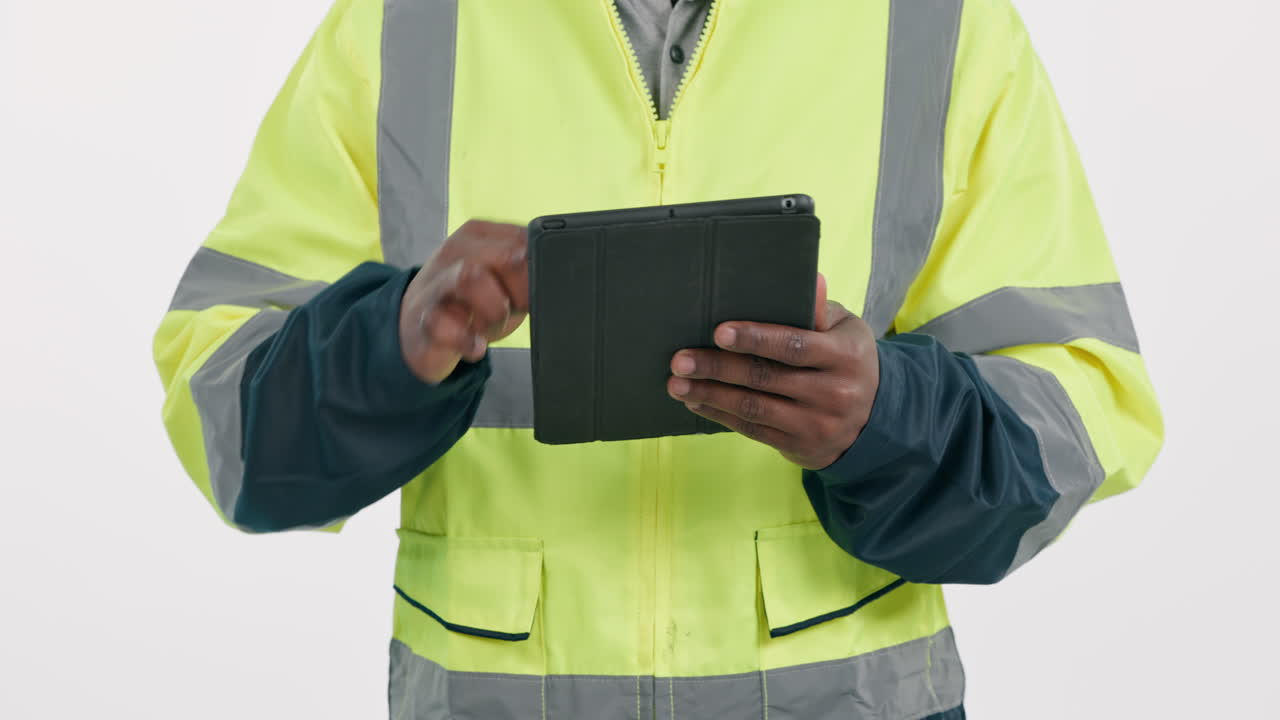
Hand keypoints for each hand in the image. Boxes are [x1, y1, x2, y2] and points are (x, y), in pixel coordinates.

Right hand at [399, 220, 528, 383]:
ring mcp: (436, 283)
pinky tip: (475, 346)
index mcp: (480, 235)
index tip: (532, 291)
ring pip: (471, 278)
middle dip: (523, 291)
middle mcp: (456, 251)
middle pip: (508, 257)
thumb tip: (558, 275)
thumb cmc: (473, 302)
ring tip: (491, 325)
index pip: (526, 240)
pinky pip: (445, 325)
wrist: (420, 327)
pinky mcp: (424, 318)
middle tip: (515, 308)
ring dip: (495, 311)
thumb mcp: (506, 282)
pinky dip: (468, 342)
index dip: (539, 271)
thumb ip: (529, 272)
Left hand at [666, 274, 879, 469]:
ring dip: (710, 394)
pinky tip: (696, 400)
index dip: (756, 338)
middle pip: (765, 377)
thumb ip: (819, 310)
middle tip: (680, 359)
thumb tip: (810, 278)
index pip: (794, 345)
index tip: (719, 332)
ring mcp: (816, 424)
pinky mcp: (799, 446)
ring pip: (753, 407)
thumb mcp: (844, 330)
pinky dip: (720, 414)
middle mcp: (834, 393)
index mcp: (845, 356)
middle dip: (718, 368)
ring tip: (677, 383)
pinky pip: (753, 429)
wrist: (873, 420)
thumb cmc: (846, 360)